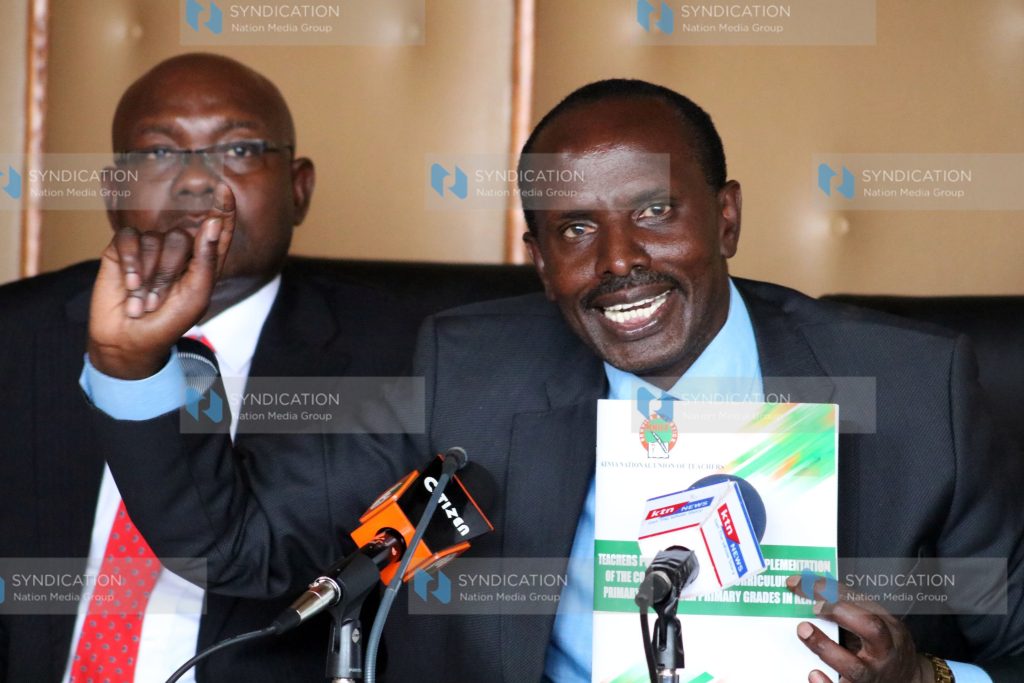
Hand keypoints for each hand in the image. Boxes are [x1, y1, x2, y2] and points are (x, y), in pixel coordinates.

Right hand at [87, 184, 235, 378]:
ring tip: (144, 300)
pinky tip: (131, 284)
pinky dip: (131, 262)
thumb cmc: (169, 322)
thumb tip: (213, 223)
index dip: (222, 209)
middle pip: (181, 236)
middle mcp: (178, 250)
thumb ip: (207, 259)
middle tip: (160, 300)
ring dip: (149, 274)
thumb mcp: (196, 295)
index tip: (224, 189)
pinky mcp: (123, 249)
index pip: (216, 229)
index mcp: (203, 261)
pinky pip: (129, 238)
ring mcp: (150, 248)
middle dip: (169, 271)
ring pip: (155, 238)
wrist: (129, 340)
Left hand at [786, 574, 935, 682]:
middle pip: (870, 630)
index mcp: (886, 628)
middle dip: (840, 613)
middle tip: (812, 605)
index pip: (861, 602)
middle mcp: (883, 652)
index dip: (831, 591)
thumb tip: (808, 587)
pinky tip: (812, 674)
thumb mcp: (877, 623)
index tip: (801, 583)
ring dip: (825, 647)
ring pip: (853, 666)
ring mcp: (872, 676)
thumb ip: (850, 608)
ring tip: (803, 631)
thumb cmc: (883, 647)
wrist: (907, 681)